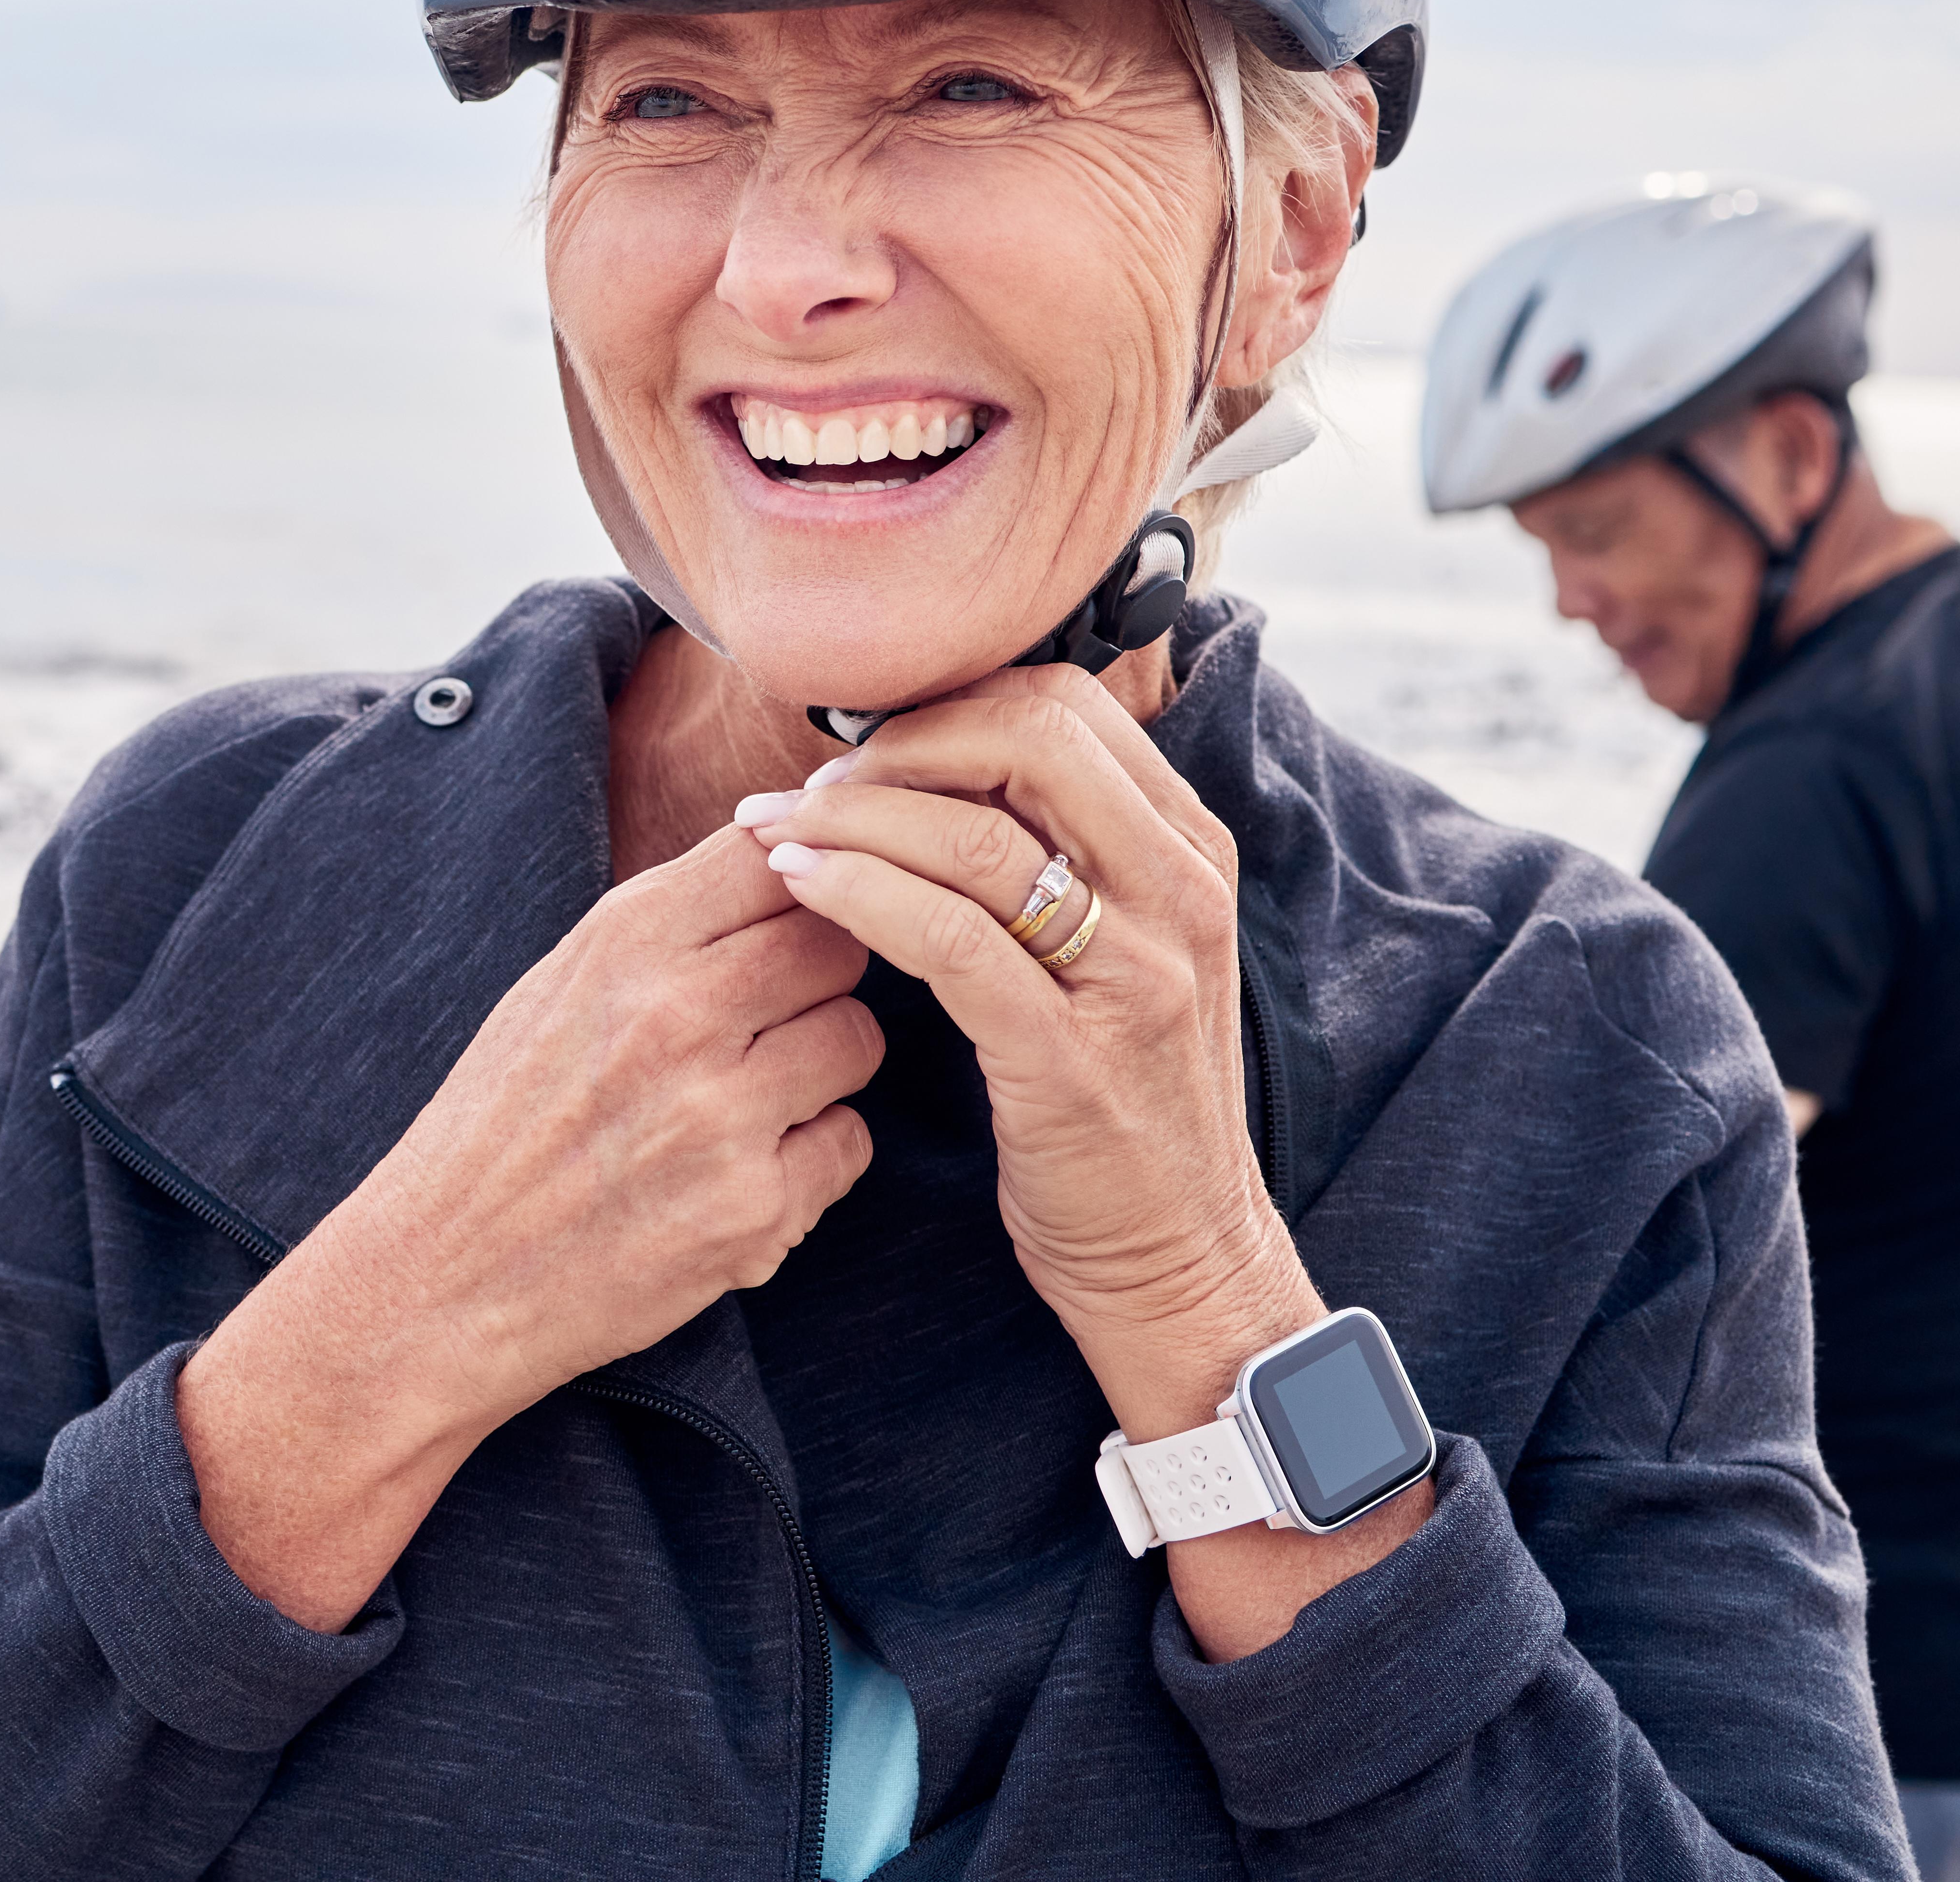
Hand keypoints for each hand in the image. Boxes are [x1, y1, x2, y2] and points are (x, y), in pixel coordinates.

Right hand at [179, 824, 879, 1625]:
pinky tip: (740, 1169)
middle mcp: (679, 1015)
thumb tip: (785, 847)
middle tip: (768, 1017)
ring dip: (820, 1067)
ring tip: (748, 1098)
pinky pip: (848, 1143)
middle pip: (839, 941)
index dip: (801, 880)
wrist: (443, 1275)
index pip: (777, 854)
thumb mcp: (561, 983)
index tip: (787, 913)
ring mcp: (722, 1115)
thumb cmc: (503, 1122)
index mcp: (623, 943)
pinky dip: (811, 1157)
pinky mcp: (754, 1210)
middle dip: (817, 976)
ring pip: (858, 1039)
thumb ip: (671, 920)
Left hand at [741, 663, 1422, 1659]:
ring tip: (771, 831)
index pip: (1062, 707)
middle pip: (1027, 740)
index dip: (945, 703)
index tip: (859, 741)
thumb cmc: (1117, 1094)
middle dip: (897, 745)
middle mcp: (1179, 895)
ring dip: (851, 819)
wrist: (1179, 1256)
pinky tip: (796, 887)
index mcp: (1188, 851)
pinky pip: (951, 939)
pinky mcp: (1073, 1058)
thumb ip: (1060, 851)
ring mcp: (1136, 976)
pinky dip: (859, 895)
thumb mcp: (1117, 948)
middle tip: (812, 784)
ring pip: (975, 838)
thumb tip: (936, 755)